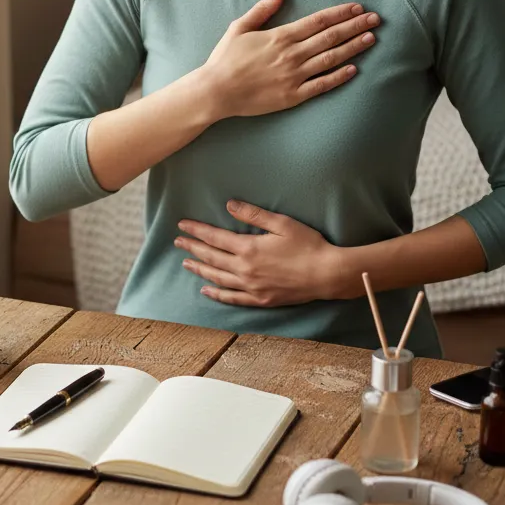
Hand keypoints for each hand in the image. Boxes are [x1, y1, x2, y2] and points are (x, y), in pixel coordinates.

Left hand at [174, 199, 341, 306]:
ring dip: (200, 270)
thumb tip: (229, 204)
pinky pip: (232, 298)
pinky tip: (206, 290)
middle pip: (211, 258)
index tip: (182, 225)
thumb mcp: (281, 223)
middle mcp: (245, 270)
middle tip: (177, 242)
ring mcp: (252, 287)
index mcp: (248, 248)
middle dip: (192, 248)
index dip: (196, 230)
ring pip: (218, 278)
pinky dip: (217, 294)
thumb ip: (253, 214)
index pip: (214, 237)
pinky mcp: (260, 299)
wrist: (327, 274)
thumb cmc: (307, 244)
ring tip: (185, 263)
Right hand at [201, 0, 380, 118]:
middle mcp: (292, 54)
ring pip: (331, 58)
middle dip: (355, 26)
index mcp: (280, 36)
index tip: (358, 7)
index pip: (319, 21)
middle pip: (331, 37)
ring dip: (353, 48)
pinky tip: (354, 69)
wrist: (217, 91)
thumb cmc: (225, 59)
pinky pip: (322, 85)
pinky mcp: (293, 95)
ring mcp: (294, 75)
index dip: (341, 13)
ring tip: (371, 39)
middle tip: (376, 19)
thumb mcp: (239, 28)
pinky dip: (339, 76)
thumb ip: (262, 10)